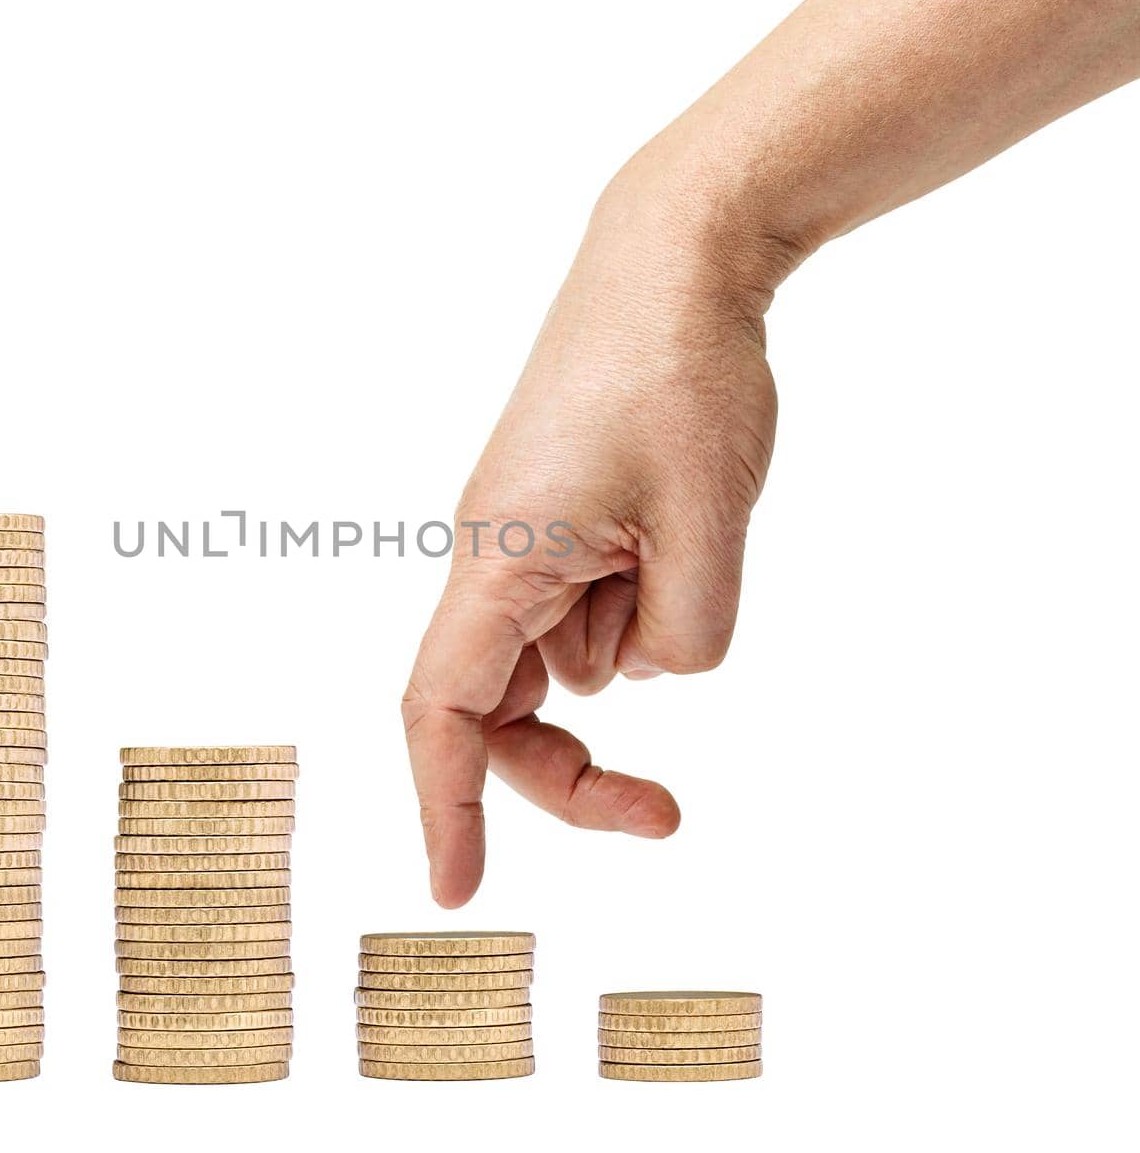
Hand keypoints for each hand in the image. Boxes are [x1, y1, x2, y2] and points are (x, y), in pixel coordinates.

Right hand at [400, 171, 784, 907]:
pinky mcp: (562, 521)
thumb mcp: (709, 527)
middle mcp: (493, 559)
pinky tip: (682, 523)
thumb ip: (684, 638)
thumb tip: (649, 673)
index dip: (444, 807)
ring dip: (637, 644)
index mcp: (498, 561)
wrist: (674, 261)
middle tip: (668, 815)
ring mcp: (526, 539)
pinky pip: (598, 606)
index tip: (456, 892)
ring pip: (569, 655)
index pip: (443, 711)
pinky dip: (646, 603)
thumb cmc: (676, 374)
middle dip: (575, 771)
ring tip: (689, 535)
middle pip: (502, 708)